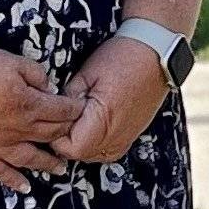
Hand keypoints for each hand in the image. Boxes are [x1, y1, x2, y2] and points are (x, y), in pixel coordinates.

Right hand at [0, 44, 75, 191]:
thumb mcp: (11, 61)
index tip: (82, 109)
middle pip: (50, 135)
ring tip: (60, 170)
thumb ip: (36, 74)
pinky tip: (24, 187)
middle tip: (76, 137)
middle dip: (66, 135)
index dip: (74, 109)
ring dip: (48, 164)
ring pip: (30, 159)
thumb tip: (49, 89)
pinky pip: (0, 173)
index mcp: (29, 104)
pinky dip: (14, 181)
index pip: (61, 110)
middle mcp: (18, 130)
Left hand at [56, 37, 171, 165]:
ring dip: (78, 140)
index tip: (51, 117)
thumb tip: (52, 111)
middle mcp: (116, 136)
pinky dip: (92, 142)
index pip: (68, 148)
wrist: (156, 54)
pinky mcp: (129, 137)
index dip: (55, 135)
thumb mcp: (87, 72)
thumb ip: (68, 97)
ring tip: (75, 116)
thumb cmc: (124, 57)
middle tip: (61, 113)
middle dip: (64, 138)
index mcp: (104, 120)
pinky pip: (104, 151)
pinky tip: (88, 124)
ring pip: (90, 155)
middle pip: (78, 154)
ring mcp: (125, 139)